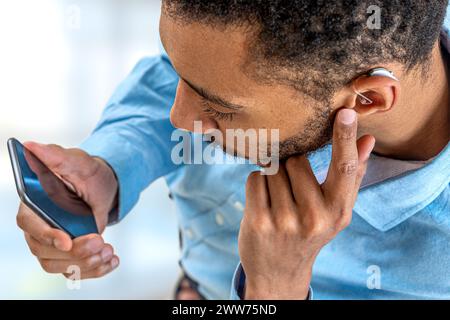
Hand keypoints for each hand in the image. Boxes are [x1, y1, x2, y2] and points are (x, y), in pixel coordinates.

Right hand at [16, 142, 119, 278]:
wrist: (103, 187)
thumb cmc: (86, 173)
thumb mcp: (77, 162)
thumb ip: (55, 155)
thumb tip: (32, 145)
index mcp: (34, 204)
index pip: (30, 224)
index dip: (46, 235)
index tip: (67, 241)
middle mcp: (38, 227)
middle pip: (44, 251)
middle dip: (75, 252)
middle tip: (100, 243)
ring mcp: (52, 244)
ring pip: (60, 265)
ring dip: (86, 263)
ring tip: (108, 250)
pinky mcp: (68, 255)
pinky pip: (76, 271)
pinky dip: (96, 270)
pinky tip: (112, 260)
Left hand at [239, 108, 374, 298]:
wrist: (278, 272)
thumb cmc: (310, 232)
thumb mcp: (335, 210)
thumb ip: (351, 174)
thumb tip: (368, 139)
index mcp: (339, 211)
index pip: (345, 167)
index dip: (345, 137)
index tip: (345, 112)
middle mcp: (315, 218)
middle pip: (296, 161)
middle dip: (290, 167)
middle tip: (291, 189)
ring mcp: (286, 221)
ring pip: (274, 169)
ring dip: (273, 177)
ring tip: (278, 200)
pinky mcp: (259, 222)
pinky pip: (255, 178)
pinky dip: (257, 184)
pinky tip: (263, 202)